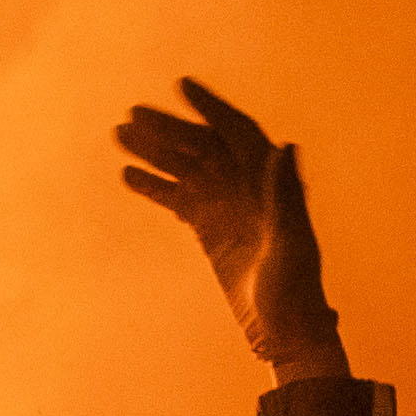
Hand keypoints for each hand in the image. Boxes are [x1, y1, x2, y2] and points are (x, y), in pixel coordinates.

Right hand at [117, 79, 343, 378]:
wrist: (284, 329)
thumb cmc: (295, 287)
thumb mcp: (293, 242)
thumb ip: (286, 195)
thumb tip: (285, 147)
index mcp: (270, 181)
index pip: (238, 132)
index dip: (211, 107)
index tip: (181, 86)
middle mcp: (247, 185)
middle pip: (202, 145)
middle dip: (169, 128)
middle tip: (132, 115)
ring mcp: (226, 205)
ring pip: (185, 168)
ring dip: (154, 151)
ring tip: (119, 135)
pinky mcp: (209, 228)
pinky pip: (177, 198)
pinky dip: (154, 186)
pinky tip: (127, 174)